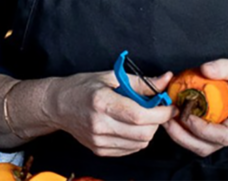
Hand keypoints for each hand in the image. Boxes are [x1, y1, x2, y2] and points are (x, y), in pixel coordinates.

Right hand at [44, 70, 174, 156]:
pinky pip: (130, 149)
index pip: (140, 115)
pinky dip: (137, 139)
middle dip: (156, 122)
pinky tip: (129, 126)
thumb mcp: (110, 77)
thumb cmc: (82, 87)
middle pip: (143, 133)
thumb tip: (166, 80)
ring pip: (140, 143)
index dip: (161, 113)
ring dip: (147, 131)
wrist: (57, 105)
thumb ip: (141, 82)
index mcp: (102, 101)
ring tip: (140, 117)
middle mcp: (99, 124)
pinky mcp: (99, 150)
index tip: (170, 107)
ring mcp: (98, 140)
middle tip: (155, 110)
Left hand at [163, 58, 227, 156]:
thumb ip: (222, 67)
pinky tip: (171, 118)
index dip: (204, 131)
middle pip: (208, 147)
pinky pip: (196, 140)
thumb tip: (205, 69)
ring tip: (165, 119)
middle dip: (184, 136)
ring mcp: (223, 134)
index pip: (224, 135)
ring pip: (200, 147)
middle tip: (167, 118)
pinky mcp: (213, 132)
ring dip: (180, 137)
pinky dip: (181, 133)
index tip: (187, 116)